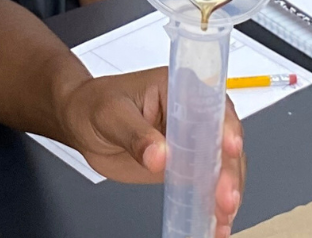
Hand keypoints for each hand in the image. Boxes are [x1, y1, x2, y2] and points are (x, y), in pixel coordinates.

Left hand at [59, 68, 247, 231]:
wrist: (81, 122)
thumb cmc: (94, 105)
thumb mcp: (111, 114)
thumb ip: (135, 135)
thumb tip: (160, 155)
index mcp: (179, 87)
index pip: (212, 104)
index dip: (226, 126)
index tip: (230, 147)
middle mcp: (193, 112)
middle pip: (223, 140)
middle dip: (229, 170)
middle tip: (225, 197)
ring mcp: (193, 140)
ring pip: (223, 165)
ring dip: (228, 191)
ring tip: (223, 217)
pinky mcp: (187, 164)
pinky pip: (207, 183)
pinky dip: (213, 204)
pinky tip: (217, 223)